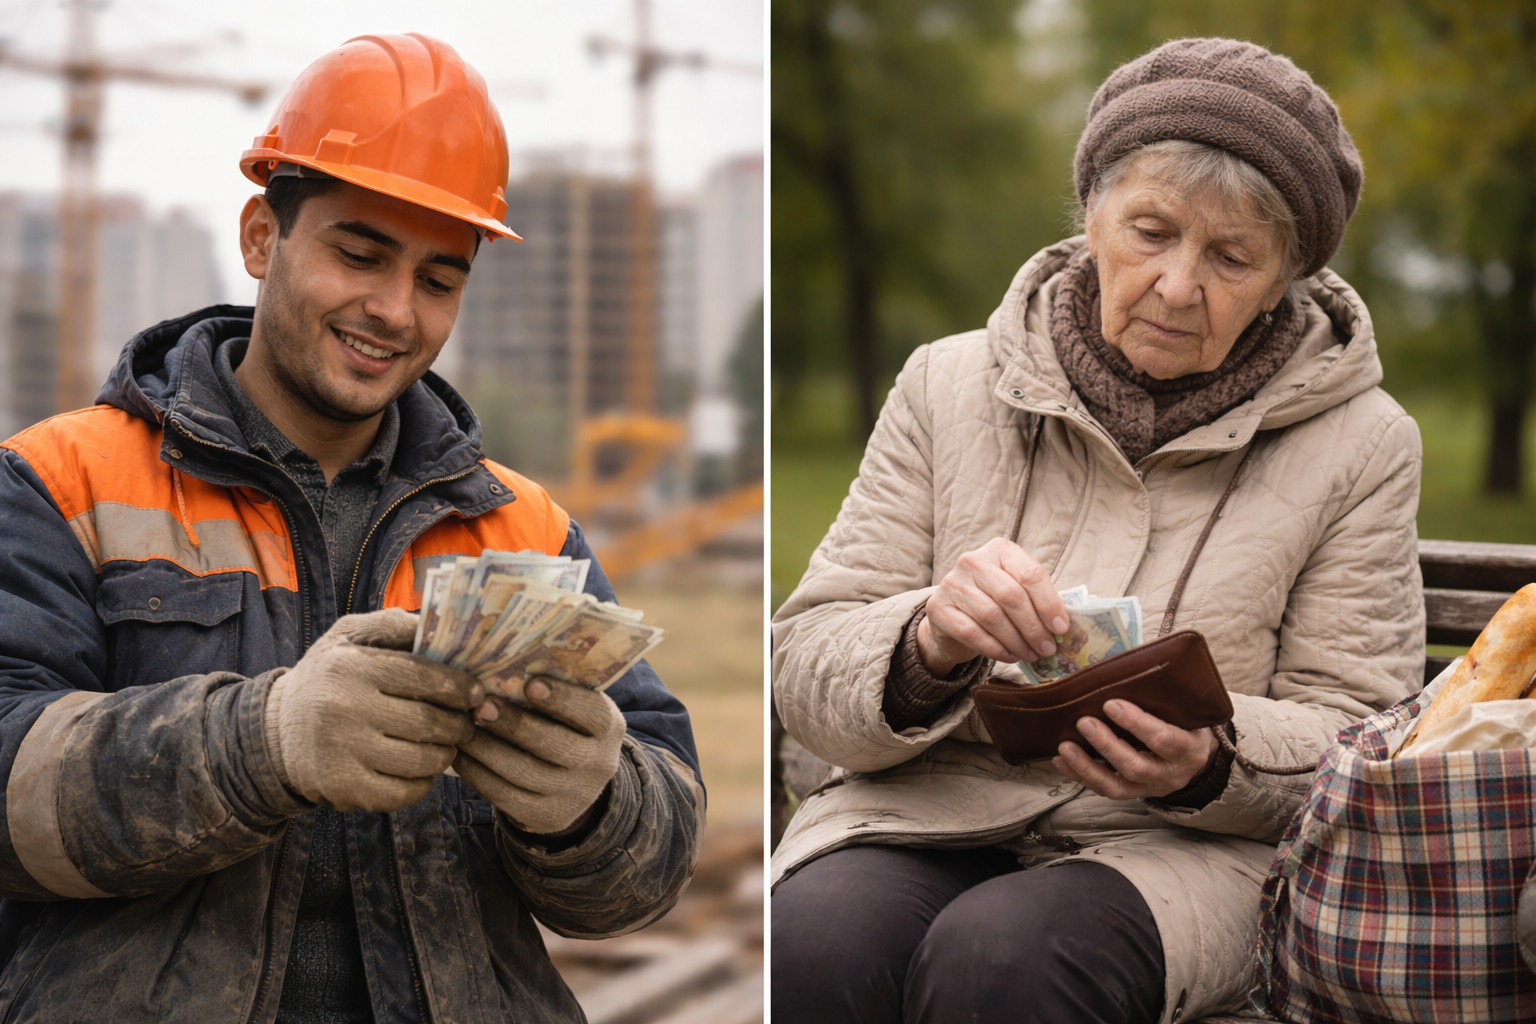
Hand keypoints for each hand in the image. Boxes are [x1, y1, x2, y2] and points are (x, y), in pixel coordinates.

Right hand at [265, 609, 481, 811]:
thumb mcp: (348, 637)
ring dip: (446, 754)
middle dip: (459, 724)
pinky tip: (423, 770)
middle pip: (427, 721)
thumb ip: (392, 625)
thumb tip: (442, 624)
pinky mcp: (342, 788)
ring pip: (421, 760)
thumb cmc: (328, 678)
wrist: (275, 732)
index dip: (459, 686)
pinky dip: (424, 783)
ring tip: (449, 745)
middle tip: (468, 723)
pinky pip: (402, 792)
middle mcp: (343, 708)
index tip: (476, 692)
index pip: (422, 676)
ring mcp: (341, 752)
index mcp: (349, 667)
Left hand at [453, 677, 625, 835]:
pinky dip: (480, 776)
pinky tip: (462, 757)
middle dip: (514, 724)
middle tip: (481, 707)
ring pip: (524, 772)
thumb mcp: (576, 706)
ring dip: (487, 749)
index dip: (562, 699)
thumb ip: (555, 688)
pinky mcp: (547, 817)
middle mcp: (598, 763)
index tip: (530, 684)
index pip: (591, 712)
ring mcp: (574, 795)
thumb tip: (507, 665)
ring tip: (462, 730)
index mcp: (609, 727)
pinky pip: (507, 798)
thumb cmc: (567, 725)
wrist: (578, 780)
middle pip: (553, 745)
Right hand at [918, 538, 1069, 674]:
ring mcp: (952, 583)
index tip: (1062, 628)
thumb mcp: (1017, 590)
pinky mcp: (938, 608)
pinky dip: (995, 649)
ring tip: (1031, 655)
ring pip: (992, 617)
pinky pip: (972, 632)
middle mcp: (973, 561)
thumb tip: (1065, 627)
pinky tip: (1009, 656)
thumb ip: (1038, 600)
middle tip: (1048, 649)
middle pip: (1011, 596)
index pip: (1030, 574)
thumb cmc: (994, 601)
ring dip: (1017, 641)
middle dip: (1034, 627)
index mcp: (1000, 550)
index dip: (1049, 603)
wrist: (953, 616)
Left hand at [1051, 699, 1218, 799]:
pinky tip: (1061, 759)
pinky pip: (1104, 790)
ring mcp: (1150, 787)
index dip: (1137, 723)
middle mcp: (1171, 773)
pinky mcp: (1133, 794)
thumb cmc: (1184, 723)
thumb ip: (1161, 691)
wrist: (1195, 759)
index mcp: (1188, 748)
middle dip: (1107, 744)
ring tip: (1064, 745)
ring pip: (1117, 784)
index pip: (1164, 739)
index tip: (1111, 704)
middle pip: (1136, 765)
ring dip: (1088, 765)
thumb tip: (1128, 657)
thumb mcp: (1184, 709)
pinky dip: (1081, 775)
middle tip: (1083, 721)